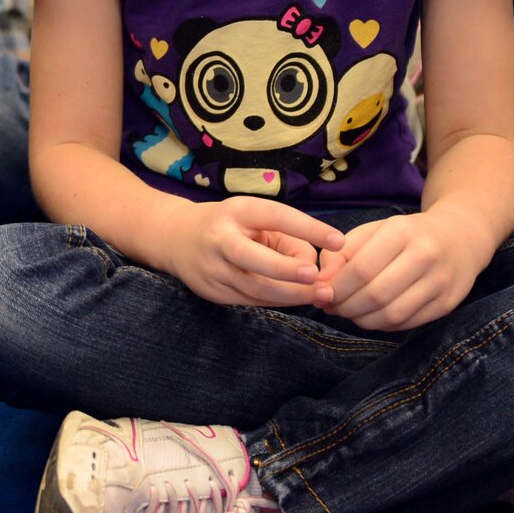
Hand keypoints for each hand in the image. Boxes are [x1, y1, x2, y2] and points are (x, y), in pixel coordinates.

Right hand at [163, 196, 345, 308]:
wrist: (175, 238)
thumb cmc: (230, 225)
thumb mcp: (254, 218)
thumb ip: (286, 238)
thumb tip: (314, 271)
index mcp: (236, 211)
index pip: (274, 216)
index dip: (307, 228)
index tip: (338, 240)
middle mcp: (220, 239)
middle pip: (252, 258)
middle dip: (286, 269)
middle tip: (318, 277)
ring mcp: (213, 269)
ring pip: (254, 288)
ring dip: (291, 294)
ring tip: (321, 294)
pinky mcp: (212, 292)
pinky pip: (250, 300)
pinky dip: (277, 301)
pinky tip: (296, 298)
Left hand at [317, 209, 486, 330]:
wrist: (459, 237)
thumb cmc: (405, 235)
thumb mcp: (372, 232)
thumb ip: (341, 254)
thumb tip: (320, 284)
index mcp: (400, 232)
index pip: (360, 269)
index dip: (336, 288)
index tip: (322, 293)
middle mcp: (424, 256)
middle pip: (375, 295)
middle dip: (346, 307)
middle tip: (332, 307)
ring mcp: (439, 282)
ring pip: (392, 315)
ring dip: (363, 320)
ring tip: (350, 313)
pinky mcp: (447, 304)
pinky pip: (407, 323)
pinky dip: (383, 325)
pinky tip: (373, 316)